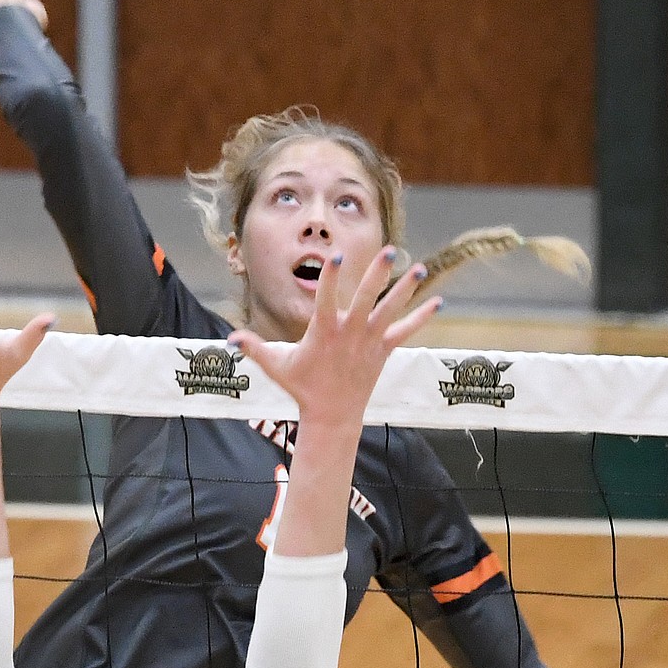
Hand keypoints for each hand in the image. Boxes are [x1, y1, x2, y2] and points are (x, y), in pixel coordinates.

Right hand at [231, 248, 440, 431]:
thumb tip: (229, 340)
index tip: (335, 257)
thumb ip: (255, 348)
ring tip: (419, 267)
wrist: (332, 416)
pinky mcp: (383, 351)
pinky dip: (421, 318)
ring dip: (406, 289)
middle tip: (389, 251)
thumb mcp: (277, 366)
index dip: (329, 278)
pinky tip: (438, 303)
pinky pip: (405, 331)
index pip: (325, 298)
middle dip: (378, 274)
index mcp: (324, 331)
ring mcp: (369, 341)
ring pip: (391, 310)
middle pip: (367, 298)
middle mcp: (350, 333)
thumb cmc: (303, 388)